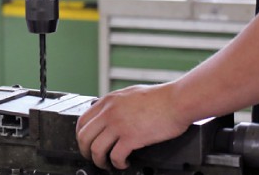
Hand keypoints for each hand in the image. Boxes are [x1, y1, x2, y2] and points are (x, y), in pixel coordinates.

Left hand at [75, 84, 189, 169]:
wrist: (177, 101)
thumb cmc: (160, 98)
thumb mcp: (130, 94)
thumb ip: (116, 104)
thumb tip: (109, 115)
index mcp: (108, 101)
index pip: (82, 120)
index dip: (81, 136)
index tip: (86, 143)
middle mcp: (109, 112)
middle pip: (84, 136)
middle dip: (85, 151)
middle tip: (92, 157)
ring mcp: (119, 125)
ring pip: (96, 149)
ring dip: (99, 160)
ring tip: (107, 164)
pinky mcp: (131, 137)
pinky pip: (115, 156)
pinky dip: (117, 164)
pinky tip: (123, 163)